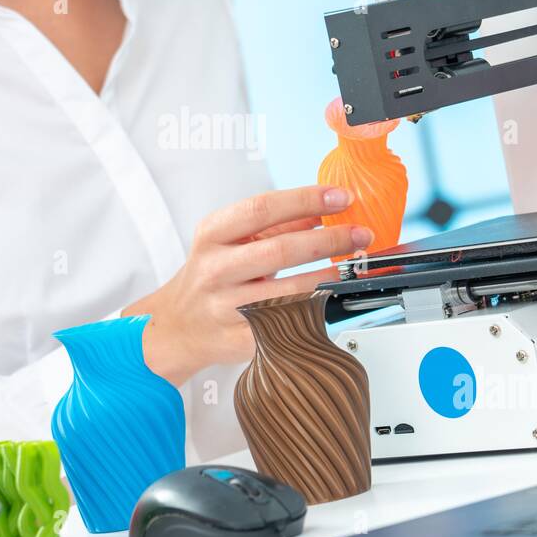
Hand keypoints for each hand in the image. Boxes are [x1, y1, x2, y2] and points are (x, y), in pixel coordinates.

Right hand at [119, 185, 373, 386]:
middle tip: (359, 233)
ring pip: (287, 291)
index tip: (341, 197)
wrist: (177, 325)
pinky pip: (286, 323)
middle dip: (328, 240)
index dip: (305, 200)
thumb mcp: (231, 240)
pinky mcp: (240, 339)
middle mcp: (215, 270)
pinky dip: (314, 310)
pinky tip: (332, 300)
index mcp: (212, 235)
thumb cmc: (210, 276)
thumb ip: (275, 224)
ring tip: (352, 265)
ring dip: (328, 277)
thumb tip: (323, 207)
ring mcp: (226, 307)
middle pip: (279, 250)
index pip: (262, 209)